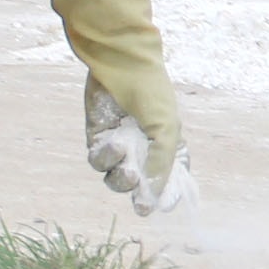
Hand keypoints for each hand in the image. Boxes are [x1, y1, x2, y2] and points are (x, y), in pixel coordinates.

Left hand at [87, 83, 194, 215]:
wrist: (120, 64)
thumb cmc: (150, 93)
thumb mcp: (166, 129)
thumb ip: (162, 164)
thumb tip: (155, 194)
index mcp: (168, 144)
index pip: (170, 178)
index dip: (166, 193)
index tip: (163, 205)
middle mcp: (143, 147)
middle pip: (141, 185)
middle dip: (140, 196)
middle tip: (140, 205)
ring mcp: (120, 144)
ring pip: (116, 178)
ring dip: (122, 180)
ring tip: (128, 171)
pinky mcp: (99, 138)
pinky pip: (99, 161)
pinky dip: (107, 159)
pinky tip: (115, 145)